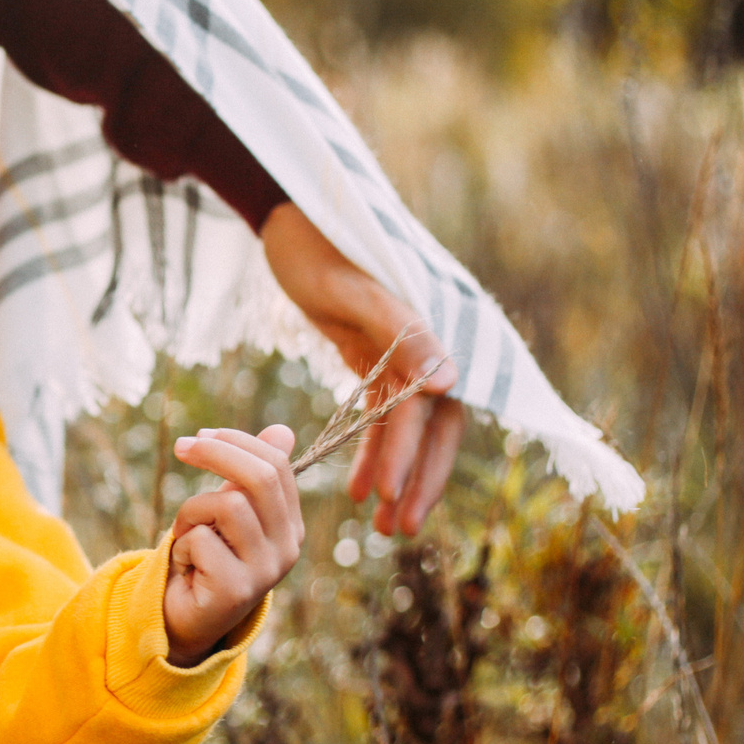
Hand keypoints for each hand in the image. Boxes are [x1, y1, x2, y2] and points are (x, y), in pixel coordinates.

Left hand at [162, 424, 303, 665]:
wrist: (187, 619)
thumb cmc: (207, 559)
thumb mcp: (229, 512)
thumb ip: (250, 476)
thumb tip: (282, 429)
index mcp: (290, 524)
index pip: (277, 465)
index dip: (236, 441)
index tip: (200, 436)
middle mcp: (288, 548)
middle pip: (260, 477)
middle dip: (216, 452)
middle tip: (181, 447)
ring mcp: (265, 571)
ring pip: (226, 505)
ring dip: (191, 511)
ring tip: (186, 532)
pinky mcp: (236, 590)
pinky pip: (201, 540)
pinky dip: (182, 545)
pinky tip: (186, 565)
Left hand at [260, 202, 461, 535]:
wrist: (291, 214)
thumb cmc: (316, 246)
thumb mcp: (350, 289)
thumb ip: (403, 333)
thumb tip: (452, 384)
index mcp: (427, 332)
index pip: (426, 410)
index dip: (410, 456)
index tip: (386, 497)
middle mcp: (425, 346)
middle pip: (432, 428)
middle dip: (416, 480)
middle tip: (397, 530)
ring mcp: (404, 354)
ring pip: (410, 429)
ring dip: (397, 474)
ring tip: (379, 521)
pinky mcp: (380, 356)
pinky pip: (385, 415)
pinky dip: (374, 450)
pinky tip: (356, 485)